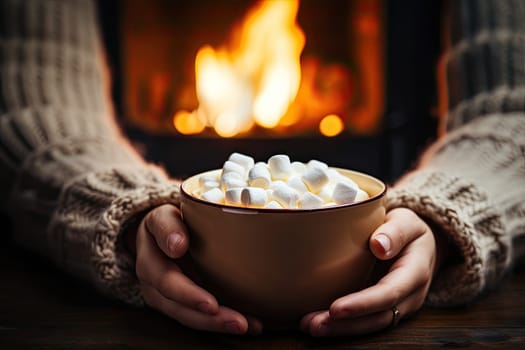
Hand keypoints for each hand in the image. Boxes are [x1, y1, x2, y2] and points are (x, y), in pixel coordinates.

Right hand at [134, 204, 261, 334]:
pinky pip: (199, 317)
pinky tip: (250, 324)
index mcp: (149, 258)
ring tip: (246, 325)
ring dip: (217, 324)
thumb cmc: (169, 222)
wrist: (160, 232)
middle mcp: (153, 282)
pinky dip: (223, 322)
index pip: (164, 278)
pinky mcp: (179, 304)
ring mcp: (164, 297)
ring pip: (188, 316)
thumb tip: (178, 245)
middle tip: (238, 321)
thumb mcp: (164, 215)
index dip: (187, 293)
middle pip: (177, 304)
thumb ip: (168, 226)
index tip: (211, 303)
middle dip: (208, 315)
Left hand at [300, 207, 438, 336]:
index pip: (389, 293)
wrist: (418, 244)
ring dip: (340, 329)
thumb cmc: (408, 231)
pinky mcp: (383, 309)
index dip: (363, 304)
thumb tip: (379, 246)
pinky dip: (341, 325)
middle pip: (378, 317)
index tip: (336, 309)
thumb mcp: (406, 222)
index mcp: (415, 272)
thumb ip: (395, 231)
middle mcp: (409, 296)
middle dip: (346, 325)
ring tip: (310, 326)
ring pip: (370, 325)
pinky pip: (364, 321)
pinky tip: (317, 321)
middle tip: (313, 324)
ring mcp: (398, 307)